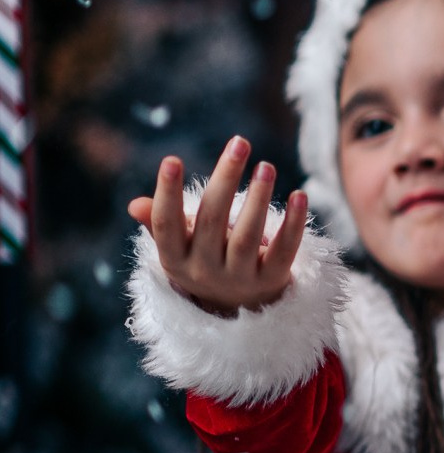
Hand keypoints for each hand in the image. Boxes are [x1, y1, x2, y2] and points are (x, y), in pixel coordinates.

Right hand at [126, 136, 308, 317]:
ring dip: (258, 198)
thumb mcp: (179, 248)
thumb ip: (160, 224)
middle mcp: (204, 272)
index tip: (172, 159)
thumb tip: (136, 205)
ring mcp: (239, 279)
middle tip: (239, 142)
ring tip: (266, 166)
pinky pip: (285, 250)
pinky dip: (294, 223)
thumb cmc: (205, 261)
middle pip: (211, 221)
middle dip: (224, 179)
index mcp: (175, 260)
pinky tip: (299, 195)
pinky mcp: (272, 280)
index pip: (166, 225)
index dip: (166, 194)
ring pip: (247, 236)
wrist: (241, 309)